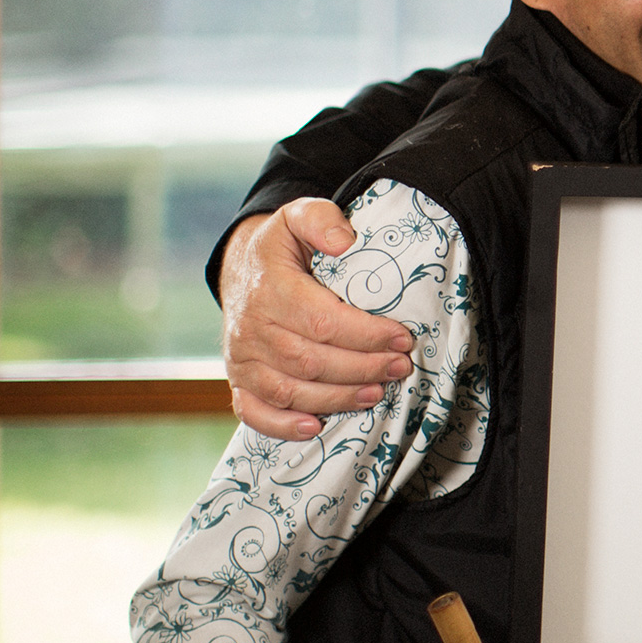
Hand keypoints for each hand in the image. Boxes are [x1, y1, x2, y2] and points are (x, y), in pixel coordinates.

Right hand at [219, 199, 415, 439]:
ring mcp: (241, 358)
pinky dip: (282, 425)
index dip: (367, 335)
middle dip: (363, 368)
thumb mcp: (299, 215)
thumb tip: (345, 242)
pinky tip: (316, 426)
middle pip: (312, 361)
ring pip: (290, 391)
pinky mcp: (238, 380)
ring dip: (337, 398)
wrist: (241, 267)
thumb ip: (322, 220)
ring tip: (378, 392)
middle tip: (401, 367)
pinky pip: (253, 411)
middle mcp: (250, 328)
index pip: (323, 322)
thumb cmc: (283, 245)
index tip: (403, 338)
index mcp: (269, 289)